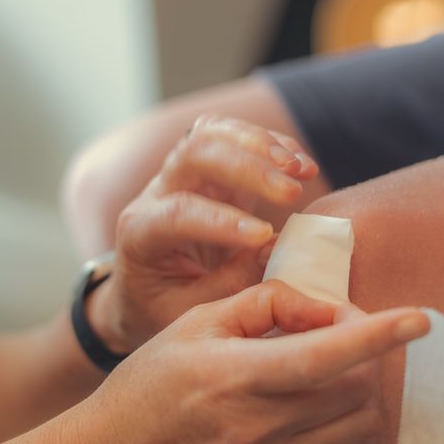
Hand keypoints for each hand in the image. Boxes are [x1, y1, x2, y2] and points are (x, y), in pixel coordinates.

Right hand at [69, 281, 430, 443]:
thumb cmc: (148, 384)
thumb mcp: (194, 323)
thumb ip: (264, 303)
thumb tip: (325, 306)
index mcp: (232, 377)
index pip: (324, 356)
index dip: (378, 335)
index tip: (421, 317)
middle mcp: (257, 427)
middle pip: (355, 389)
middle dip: (365, 352)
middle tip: (338, 327)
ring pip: (359, 425)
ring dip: (363, 389)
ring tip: (330, 366)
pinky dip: (350, 423)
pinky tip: (323, 402)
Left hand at [92, 114, 320, 350]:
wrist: (143, 288)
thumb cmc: (161, 304)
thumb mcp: (187, 310)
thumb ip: (228, 283)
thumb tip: (276, 249)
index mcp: (140, 232)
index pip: (178, 213)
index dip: (223, 220)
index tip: (264, 236)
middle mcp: (156, 192)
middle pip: (195, 153)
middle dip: (247, 167)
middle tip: (292, 193)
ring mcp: (182, 174)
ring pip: (213, 133)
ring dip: (261, 145)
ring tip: (303, 170)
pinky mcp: (210, 169)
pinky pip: (234, 137)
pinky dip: (272, 144)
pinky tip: (303, 165)